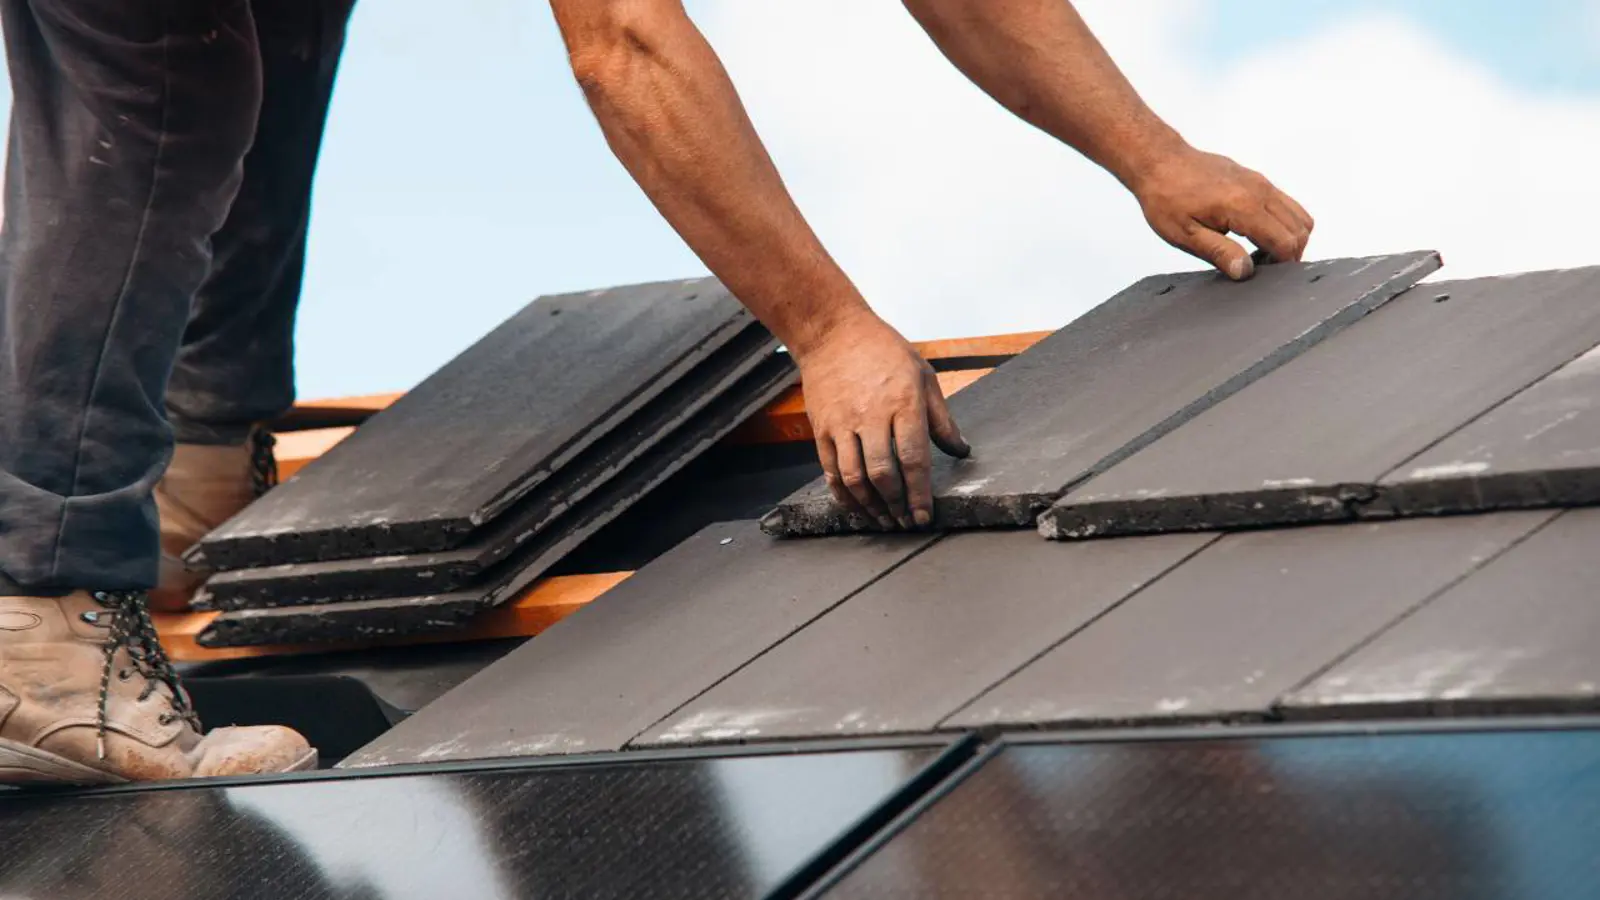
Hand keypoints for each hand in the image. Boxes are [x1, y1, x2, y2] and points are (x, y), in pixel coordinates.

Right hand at [796, 312, 969, 528]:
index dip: (920, 493)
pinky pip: (831, 471)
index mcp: (903, 402)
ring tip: (885, 520)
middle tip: (906, 522)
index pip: (914, 458)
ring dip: (871, 506)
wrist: (833, 332)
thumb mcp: (923, 375)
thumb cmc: (884, 351)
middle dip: (897, 505)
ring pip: (854, 477)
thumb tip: (961, 450)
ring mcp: (843, 423)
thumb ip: (942, 418)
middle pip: (883, 473)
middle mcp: (871, 415)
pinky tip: (857, 507)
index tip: (925, 515)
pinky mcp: (822, 428)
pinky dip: (844, 495)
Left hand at [1132, 147, 1313, 280]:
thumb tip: (1244, 271)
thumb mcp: (1186, 234)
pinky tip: (1254, 234)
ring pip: (1298, 215)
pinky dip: (1282, 223)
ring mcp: (1260, 182)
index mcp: (1243, 207)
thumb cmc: (1166, 197)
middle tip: (1261, 266)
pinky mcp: (1256, 179)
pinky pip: (1285, 203)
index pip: (1286, 243)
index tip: (1263, 274)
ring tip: (1259, 252)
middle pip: (1299, 229)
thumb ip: (1219, 253)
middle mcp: (1259, 191)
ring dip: (1288, 237)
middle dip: (1289, 253)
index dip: (1282, 265)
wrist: (1159, 161)